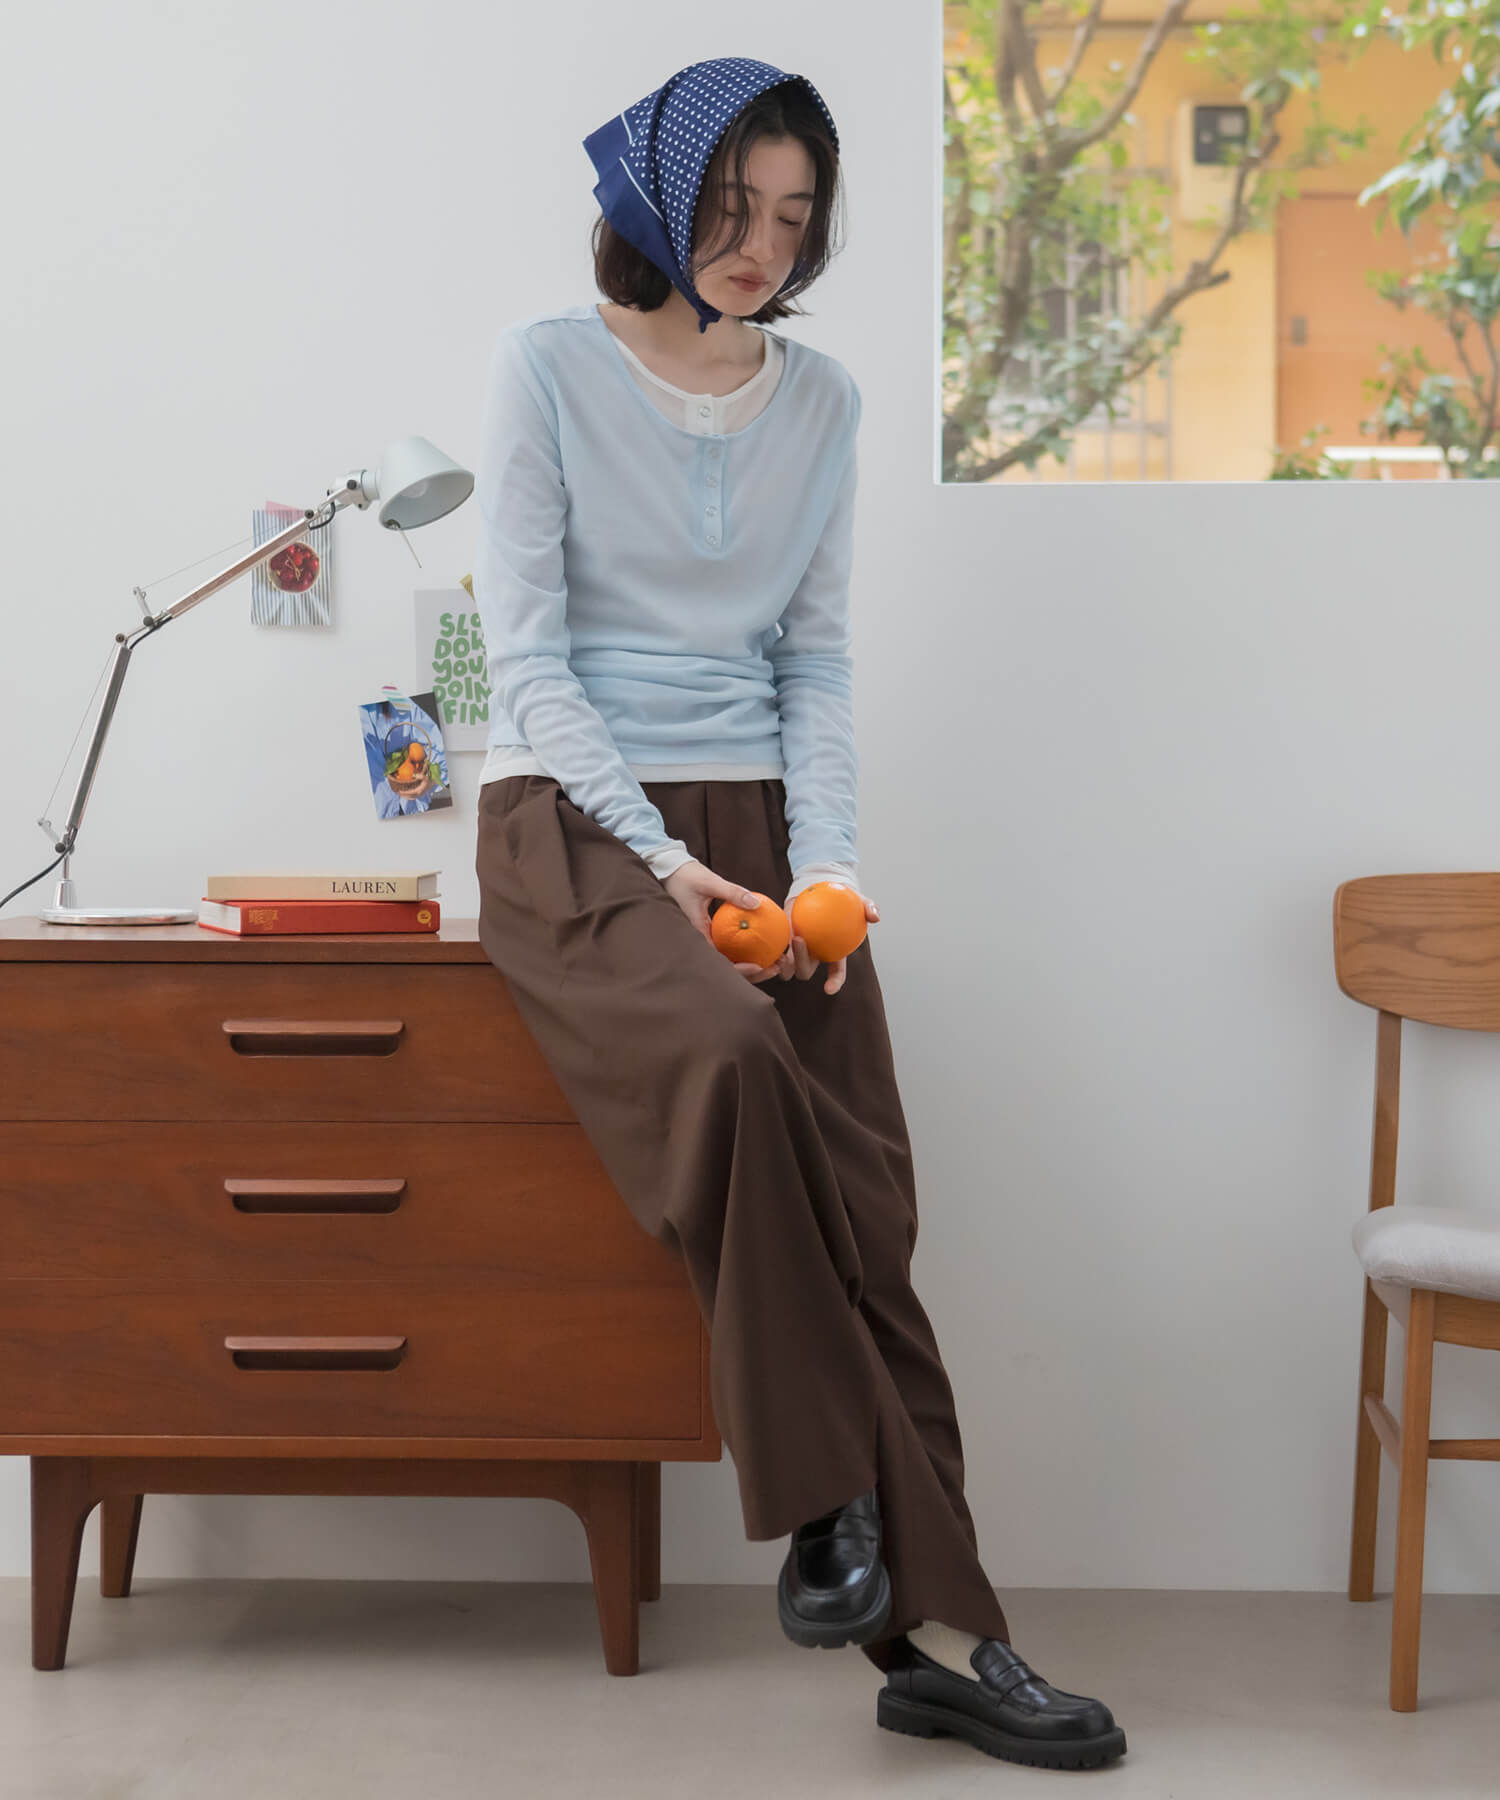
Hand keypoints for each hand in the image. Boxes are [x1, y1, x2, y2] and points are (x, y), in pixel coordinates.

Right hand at [661, 858, 792, 986]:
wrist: (669, 871)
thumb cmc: (686, 877)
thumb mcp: (710, 883)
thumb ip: (732, 892)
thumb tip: (757, 903)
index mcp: (696, 935)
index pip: (718, 962)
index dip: (739, 970)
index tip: (758, 967)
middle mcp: (700, 941)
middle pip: (726, 969)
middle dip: (751, 973)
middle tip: (776, 968)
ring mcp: (705, 938)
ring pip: (728, 960)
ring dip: (750, 963)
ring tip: (774, 961)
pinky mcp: (709, 931)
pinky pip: (728, 945)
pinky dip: (744, 949)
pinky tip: (762, 946)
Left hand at [780, 879, 879, 995]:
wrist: (821, 888)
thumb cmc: (842, 899)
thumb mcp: (858, 901)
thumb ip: (868, 909)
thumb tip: (875, 917)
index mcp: (833, 953)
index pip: (836, 972)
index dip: (834, 982)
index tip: (829, 989)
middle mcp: (814, 956)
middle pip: (805, 972)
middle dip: (801, 962)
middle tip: (800, 939)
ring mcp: (797, 950)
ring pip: (788, 967)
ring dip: (784, 963)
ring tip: (782, 946)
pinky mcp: (784, 940)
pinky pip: (776, 951)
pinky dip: (773, 949)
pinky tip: (771, 938)